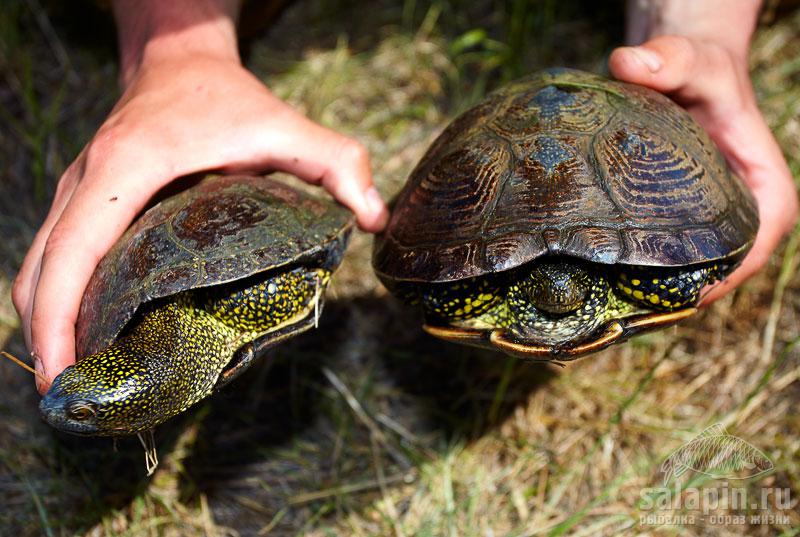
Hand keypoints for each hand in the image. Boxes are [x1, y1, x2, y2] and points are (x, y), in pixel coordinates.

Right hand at [13, 49, 386, 393]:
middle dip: (48, 339)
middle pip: (41, 270)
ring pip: (37, 266)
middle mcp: (86, 181)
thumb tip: (375, 217)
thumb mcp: (287, 125)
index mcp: (126, 168)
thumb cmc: (229, 98)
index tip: (64, 372)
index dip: (59, 315)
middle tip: (71, 398)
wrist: (182, 62)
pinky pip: (53, 257)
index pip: (74, 248)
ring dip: (46, 325)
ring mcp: (76, 191)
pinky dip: (57, 300)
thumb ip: (338, 162)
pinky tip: (85, 337)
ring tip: (75, 381)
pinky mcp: (82, 201)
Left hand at [610, 31, 797, 304]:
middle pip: (716, 269)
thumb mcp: (691, 61)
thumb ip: (667, 60)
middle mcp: (740, 215)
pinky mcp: (676, 223)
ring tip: (611, 301)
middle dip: (676, 290)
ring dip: (652, 286)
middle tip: (629, 306)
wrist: (681, 74)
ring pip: (686, 268)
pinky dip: (635, 267)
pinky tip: (600, 276)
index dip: (723, 278)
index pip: (755, 246)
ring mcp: (706, 223)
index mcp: (764, 191)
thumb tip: (628, 63)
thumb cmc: (700, 72)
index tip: (681, 295)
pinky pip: (661, 255)